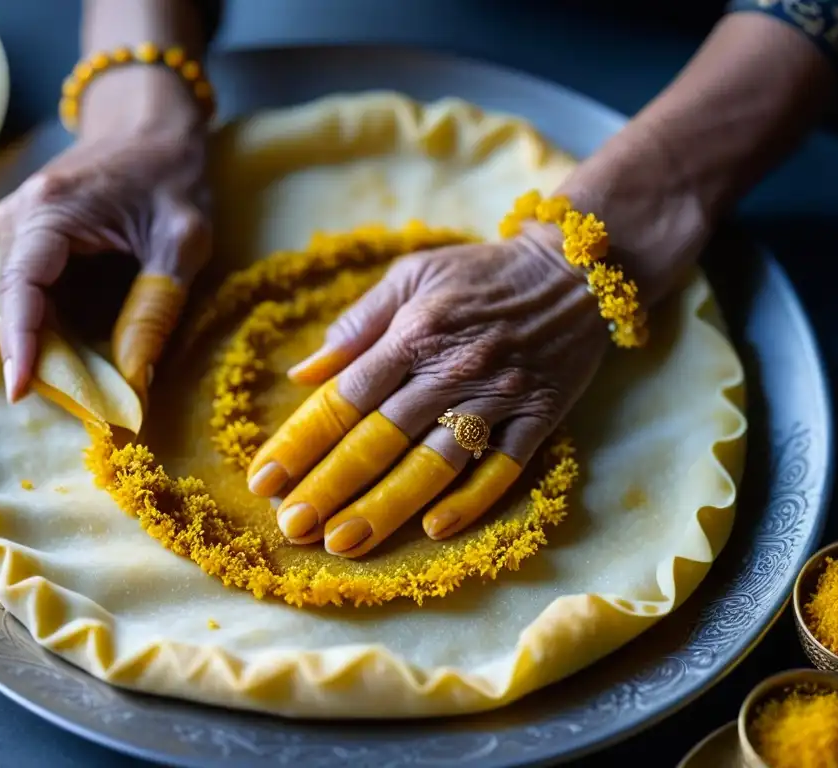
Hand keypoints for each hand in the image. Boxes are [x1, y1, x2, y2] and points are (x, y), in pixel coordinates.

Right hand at [0, 67, 209, 402]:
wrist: (152, 122)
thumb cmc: (173, 173)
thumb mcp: (183, 239)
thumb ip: (158, 305)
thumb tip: (136, 375)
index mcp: (51, 210)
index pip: (22, 288)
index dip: (21, 344)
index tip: (21, 391)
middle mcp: (20, 216)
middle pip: (13, 301)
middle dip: (37, 353)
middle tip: (71, 402)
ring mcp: (19, 224)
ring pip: (19, 300)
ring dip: (44, 341)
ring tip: (78, 384)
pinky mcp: (30, 235)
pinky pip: (31, 289)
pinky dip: (50, 322)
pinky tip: (77, 351)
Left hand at [246, 227, 609, 557]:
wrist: (574, 269)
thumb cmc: (479, 273)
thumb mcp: (411, 275)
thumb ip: (357, 325)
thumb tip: (303, 372)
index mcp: (413, 332)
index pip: (345, 398)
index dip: (301, 442)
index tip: (263, 480)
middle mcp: (452, 368)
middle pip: (381, 439)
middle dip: (331, 486)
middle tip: (292, 526)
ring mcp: (499, 396)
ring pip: (435, 462)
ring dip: (387, 506)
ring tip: (344, 543)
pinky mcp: (540, 416)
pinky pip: (504, 467)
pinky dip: (472, 499)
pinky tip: (434, 529)